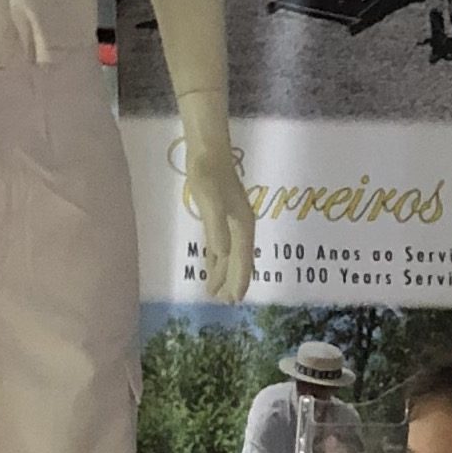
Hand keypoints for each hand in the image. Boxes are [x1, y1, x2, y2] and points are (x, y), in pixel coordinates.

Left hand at [180, 96, 255, 303]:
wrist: (208, 150)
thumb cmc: (209, 175)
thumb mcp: (211, 202)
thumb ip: (216, 229)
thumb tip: (222, 254)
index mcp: (242, 225)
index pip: (243, 259)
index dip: (240, 280)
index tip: (235, 299)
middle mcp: (240, 226)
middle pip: (239, 259)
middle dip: (233, 280)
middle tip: (225, 301)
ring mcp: (231, 220)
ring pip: (230, 253)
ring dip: (223, 271)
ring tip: (216, 290)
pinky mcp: (220, 214)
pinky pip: (221, 243)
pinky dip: (217, 256)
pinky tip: (211, 264)